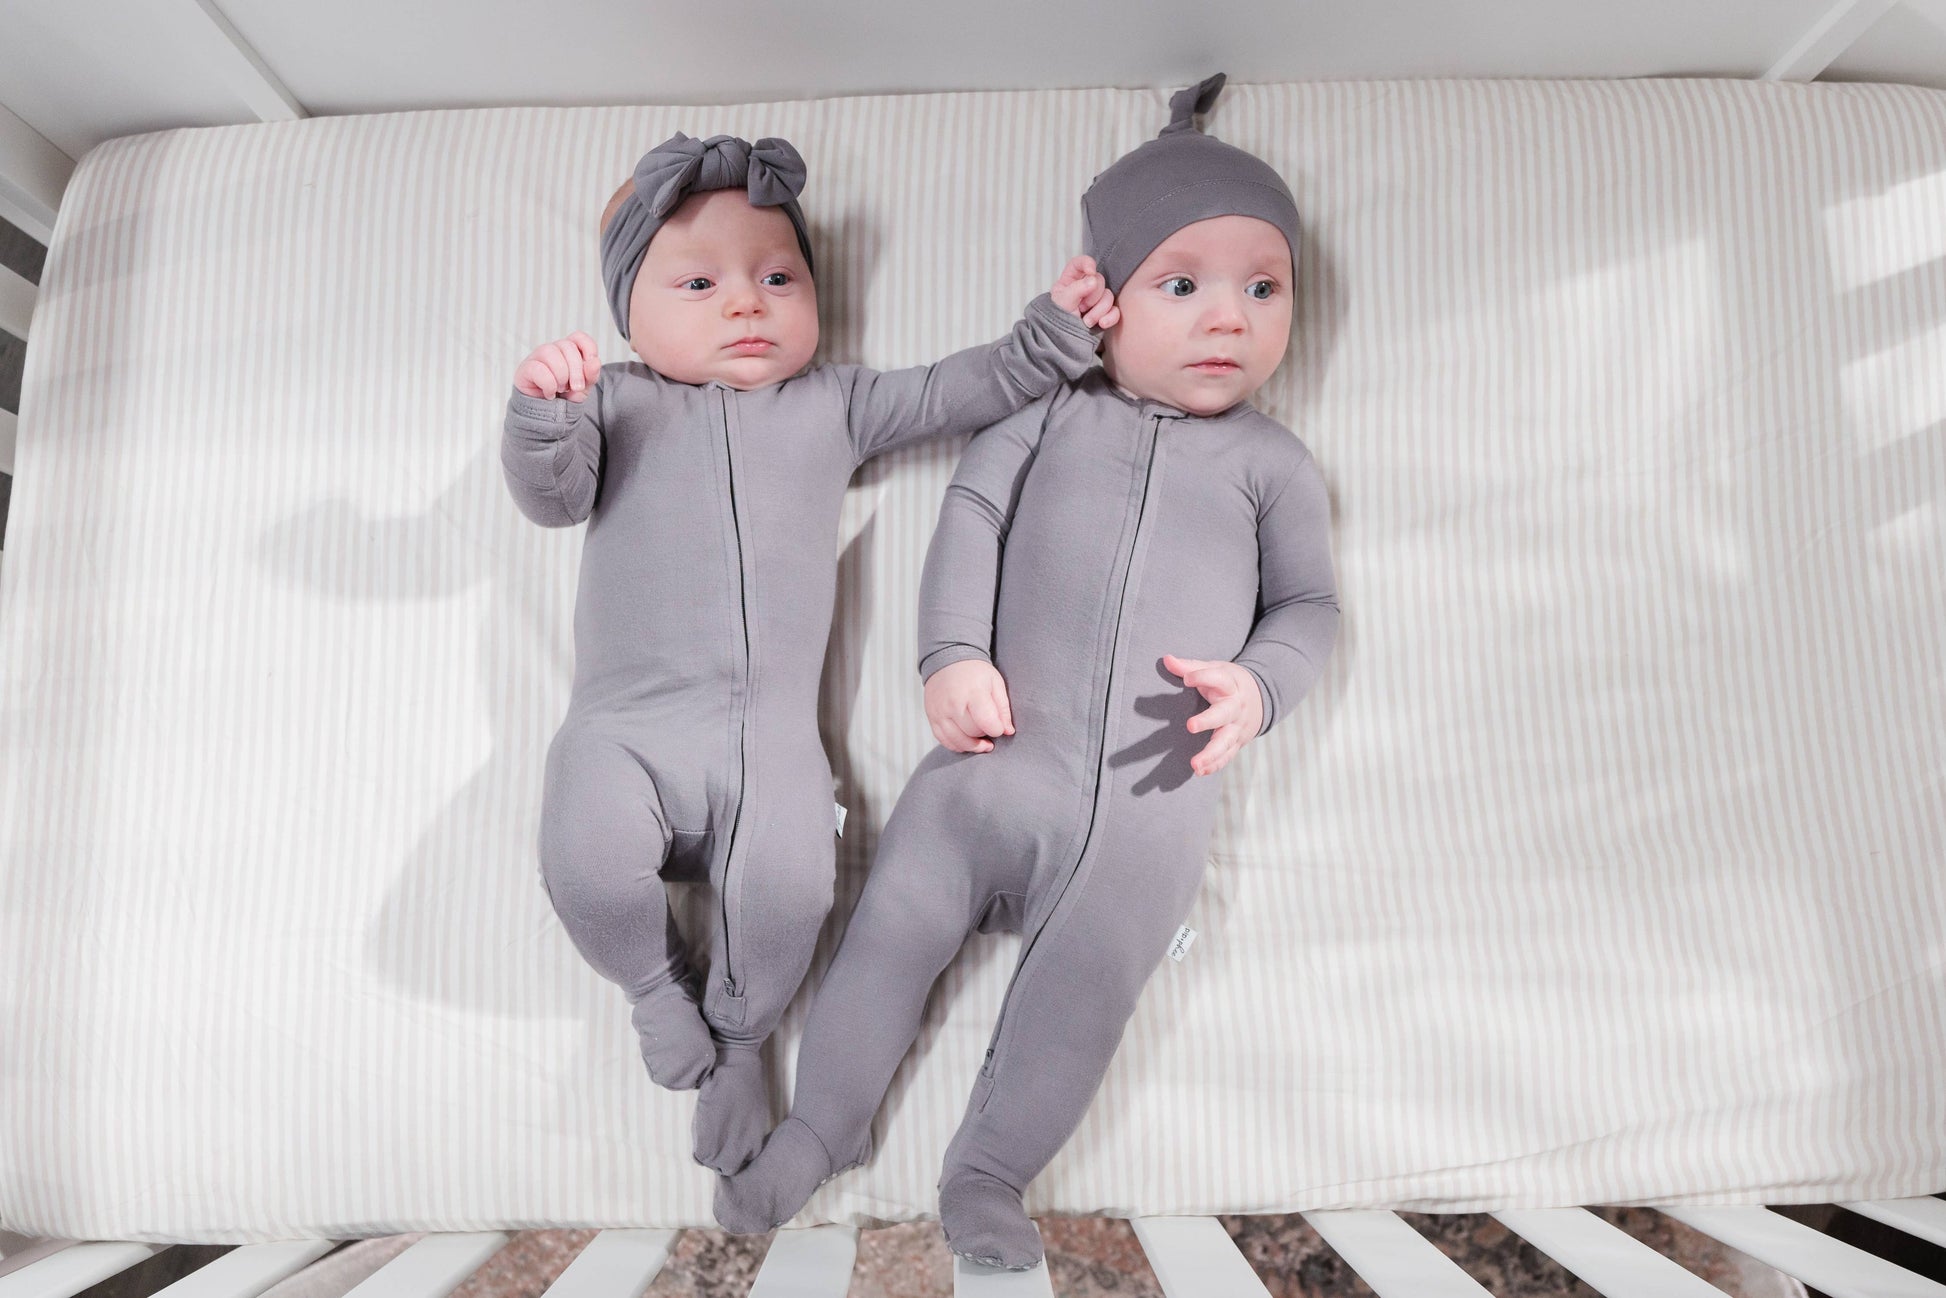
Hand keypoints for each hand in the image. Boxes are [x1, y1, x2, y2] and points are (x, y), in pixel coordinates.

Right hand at [515, 332, 601, 401]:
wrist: (546, 415)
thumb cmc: (564, 396)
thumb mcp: (583, 388)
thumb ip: (591, 375)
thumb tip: (595, 362)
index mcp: (568, 351)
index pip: (579, 337)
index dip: (588, 348)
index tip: (590, 365)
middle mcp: (553, 350)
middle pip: (568, 346)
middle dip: (576, 371)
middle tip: (576, 388)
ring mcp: (537, 357)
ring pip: (550, 352)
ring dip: (561, 375)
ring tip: (560, 389)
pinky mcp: (526, 368)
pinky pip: (538, 368)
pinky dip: (548, 385)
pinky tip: (549, 393)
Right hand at [924, 659, 1014, 753]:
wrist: (947, 660)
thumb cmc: (974, 672)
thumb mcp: (995, 683)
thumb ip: (1003, 709)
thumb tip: (1008, 731)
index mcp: (973, 693)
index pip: (988, 723)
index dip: (997, 730)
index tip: (999, 726)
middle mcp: (953, 704)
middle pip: (973, 733)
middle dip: (985, 734)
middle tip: (988, 727)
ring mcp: (940, 712)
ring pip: (958, 742)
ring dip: (972, 745)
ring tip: (981, 741)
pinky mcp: (932, 718)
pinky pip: (944, 741)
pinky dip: (957, 745)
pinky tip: (966, 740)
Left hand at [1049, 255, 1120, 329]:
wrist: (1062, 342)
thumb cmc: (1058, 320)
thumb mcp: (1063, 302)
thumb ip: (1077, 289)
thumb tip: (1093, 279)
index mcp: (1070, 281)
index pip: (1080, 263)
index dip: (1087, 263)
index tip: (1090, 272)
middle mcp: (1085, 287)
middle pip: (1099, 280)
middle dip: (1092, 297)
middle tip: (1081, 308)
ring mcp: (1096, 300)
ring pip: (1109, 296)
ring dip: (1099, 310)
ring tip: (1086, 322)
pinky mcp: (1106, 313)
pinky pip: (1115, 311)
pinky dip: (1110, 317)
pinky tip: (1102, 324)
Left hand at [1162, 654, 1262, 776]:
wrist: (1261, 698)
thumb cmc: (1229, 682)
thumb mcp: (1215, 669)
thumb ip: (1190, 666)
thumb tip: (1166, 659)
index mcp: (1229, 685)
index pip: (1218, 679)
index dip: (1203, 677)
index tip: (1187, 678)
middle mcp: (1235, 707)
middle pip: (1224, 714)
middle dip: (1208, 720)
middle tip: (1190, 726)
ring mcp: (1237, 727)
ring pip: (1226, 741)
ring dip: (1211, 754)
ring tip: (1194, 764)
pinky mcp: (1236, 742)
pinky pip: (1227, 755)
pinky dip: (1214, 765)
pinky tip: (1199, 771)